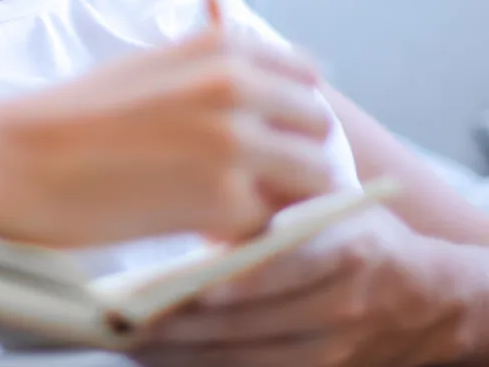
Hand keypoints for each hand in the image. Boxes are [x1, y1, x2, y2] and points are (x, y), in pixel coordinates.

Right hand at [0, 27, 338, 247]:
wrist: (20, 158)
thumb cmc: (73, 115)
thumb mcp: (150, 70)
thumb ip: (210, 76)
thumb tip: (262, 104)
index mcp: (218, 45)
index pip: (303, 74)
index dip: (288, 112)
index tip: (269, 136)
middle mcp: (238, 83)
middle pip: (317, 126)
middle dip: (296, 156)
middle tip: (255, 182)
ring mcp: (237, 141)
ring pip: (313, 178)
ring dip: (283, 198)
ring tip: (232, 209)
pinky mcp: (226, 199)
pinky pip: (270, 224)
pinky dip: (246, 233)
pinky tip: (200, 229)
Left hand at [135, 205, 465, 366]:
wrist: (427, 298)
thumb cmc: (362, 233)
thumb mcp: (330, 199)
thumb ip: (275, 199)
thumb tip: (198, 194)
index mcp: (342, 250)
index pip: (279, 268)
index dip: (230, 280)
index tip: (181, 282)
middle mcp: (336, 306)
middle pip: (245, 322)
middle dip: (176, 320)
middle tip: (118, 310)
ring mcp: (327, 350)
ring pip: (240, 358)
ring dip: (177, 353)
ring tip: (123, 338)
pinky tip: (157, 360)